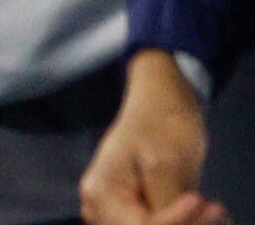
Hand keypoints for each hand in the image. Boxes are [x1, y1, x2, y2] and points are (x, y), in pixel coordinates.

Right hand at [83, 51, 226, 224]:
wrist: (161, 102)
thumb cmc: (159, 124)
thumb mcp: (165, 165)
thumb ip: (165, 206)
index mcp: (100, 194)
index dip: (179, 221)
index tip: (204, 201)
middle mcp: (99, 207)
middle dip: (183, 224)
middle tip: (214, 209)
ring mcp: (115, 211)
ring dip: (186, 224)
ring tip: (212, 210)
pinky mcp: (133, 211)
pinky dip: (183, 222)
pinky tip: (201, 210)